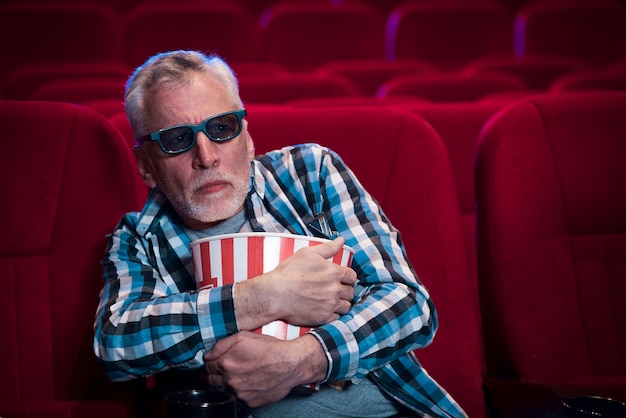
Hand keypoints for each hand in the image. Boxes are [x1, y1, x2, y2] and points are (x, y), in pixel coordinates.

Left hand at [204, 331, 326, 407]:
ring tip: (239, 374)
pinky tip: (249, 382)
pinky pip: (238, 397)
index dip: (210, 363)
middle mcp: (231, 381)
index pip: (207, 366)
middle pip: (211, 381)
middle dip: (214, 375)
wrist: (291, 364)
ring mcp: (240, 393)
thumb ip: (221, 345)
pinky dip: (240, 391)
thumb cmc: (270, 348)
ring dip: (226, 383)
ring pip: (224, 390)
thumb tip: (208, 355)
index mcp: (226, 363)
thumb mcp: (244, 336)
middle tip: (222, 369)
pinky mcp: (249, 402)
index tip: (214, 362)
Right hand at [234, 236, 356, 330]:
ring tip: (331, 300)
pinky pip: (337, 318)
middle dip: (345, 290)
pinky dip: (333, 314)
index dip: (347, 277)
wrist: (275, 293)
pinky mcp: (323, 317)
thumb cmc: (288, 273)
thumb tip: (341, 240)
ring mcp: (330, 304)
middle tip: (335, 290)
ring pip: (346, 306)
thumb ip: (327, 247)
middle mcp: (335, 289)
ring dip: (341, 303)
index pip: (352, 276)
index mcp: (334, 272)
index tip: (342, 279)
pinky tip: (325, 309)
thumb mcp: (307, 254)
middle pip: (351, 292)